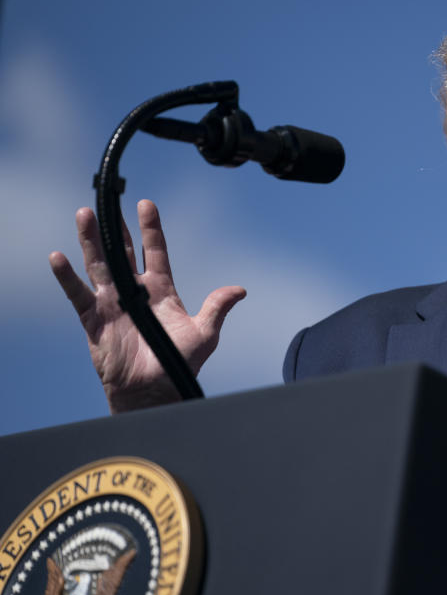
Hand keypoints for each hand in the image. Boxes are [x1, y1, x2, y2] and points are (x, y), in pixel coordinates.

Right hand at [49, 200, 245, 412]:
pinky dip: (67, 277)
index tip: (147, 205)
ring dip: (90, 242)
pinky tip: (58, 257)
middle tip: (107, 203)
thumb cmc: (179, 364)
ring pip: (99, 266)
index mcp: (161, 291)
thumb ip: (217, 307)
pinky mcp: (94, 320)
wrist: (153, 392)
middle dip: (115, 229)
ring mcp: (112, 304)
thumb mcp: (204, 333)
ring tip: (84, 215)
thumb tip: (240, 290)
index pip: (155, 252)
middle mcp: (134, 292)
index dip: (151, 229)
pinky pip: (77, 294)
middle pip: (122, 252)